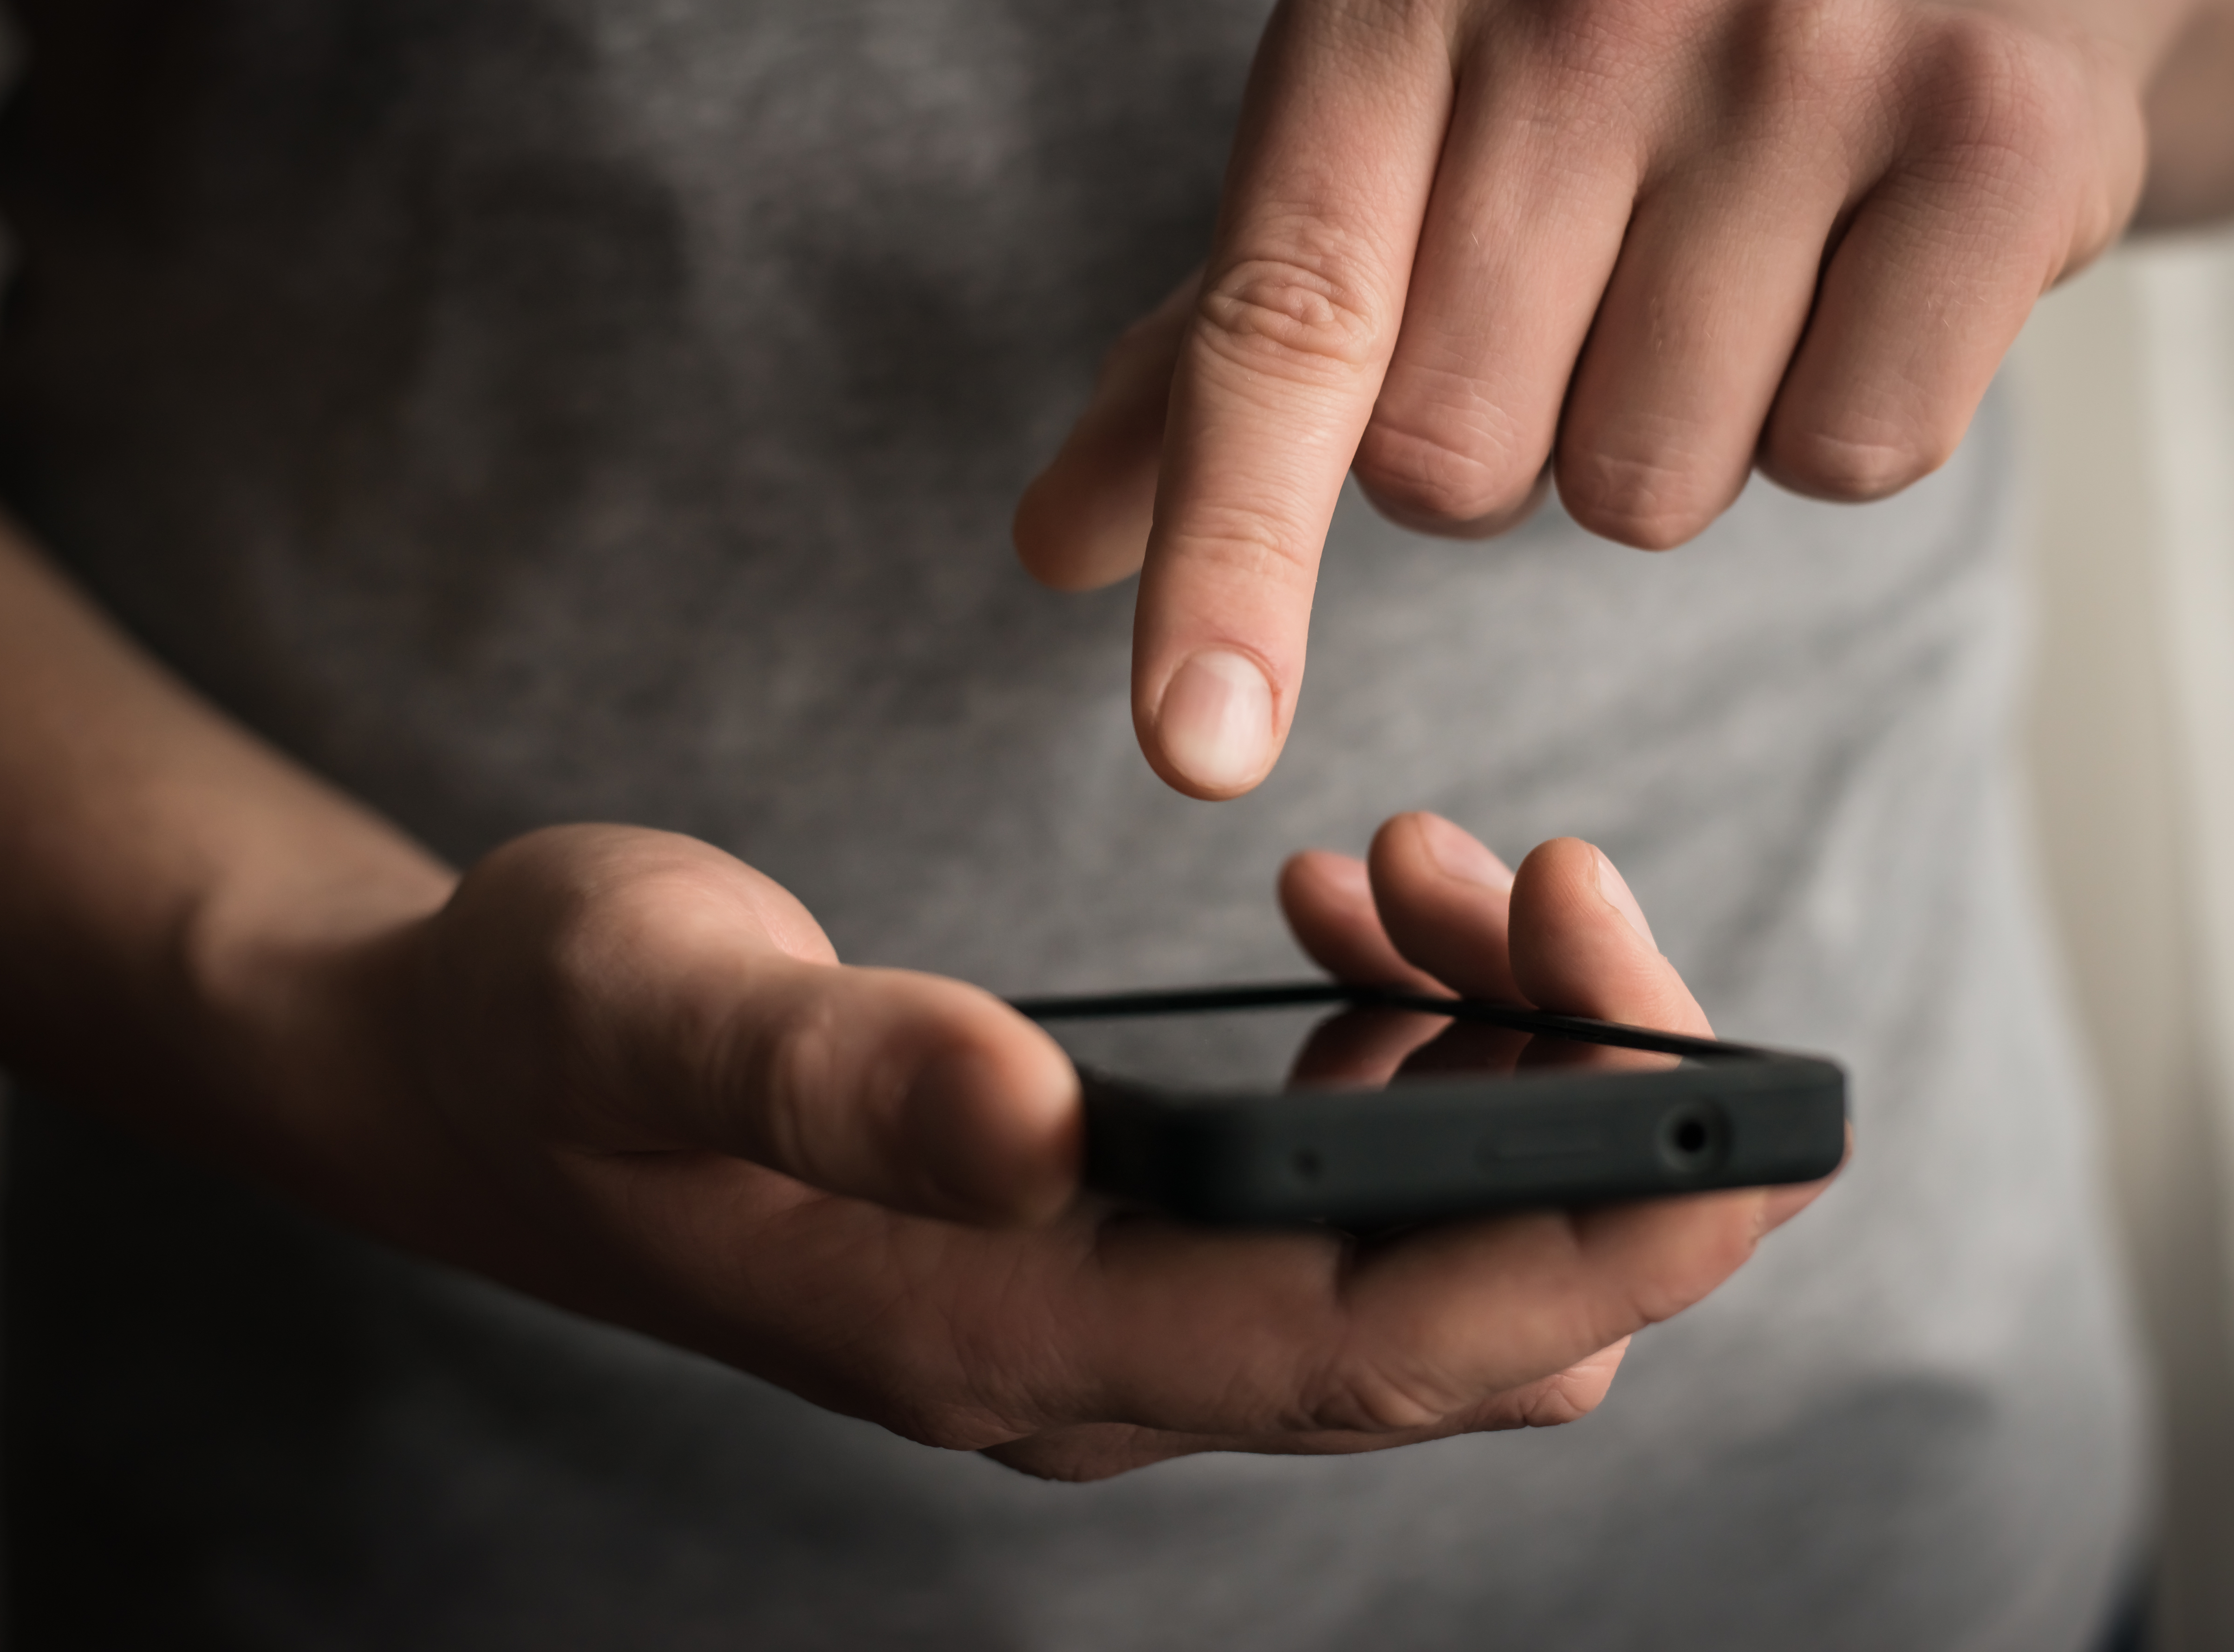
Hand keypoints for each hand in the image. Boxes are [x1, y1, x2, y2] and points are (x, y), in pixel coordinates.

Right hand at [296, 813, 1825, 1483]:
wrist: (469, 1072)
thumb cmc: (553, 1035)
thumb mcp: (656, 1010)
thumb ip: (834, 1066)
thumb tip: (1037, 1110)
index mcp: (1022, 1335)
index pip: (1401, 1346)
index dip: (1612, 1239)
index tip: (1764, 1109)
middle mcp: (1109, 1361)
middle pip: (1468, 1315)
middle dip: (1582, 1110)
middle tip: (1527, 875)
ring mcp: (1123, 1311)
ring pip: (1431, 1243)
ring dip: (1489, 1062)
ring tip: (1400, 872)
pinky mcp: (1124, 1236)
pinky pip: (1356, 1186)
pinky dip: (1406, 1052)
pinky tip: (1344, 926)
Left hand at [1015, 0, 2188, 796]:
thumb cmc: (1635, 30)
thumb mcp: (1405, 117)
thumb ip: (1229, 335)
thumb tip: (1062, 547)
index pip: (1281, 327)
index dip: (1231, 557)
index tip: (1198, 750)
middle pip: (1459, 464)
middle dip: (1508, 440)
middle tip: (1593, 286)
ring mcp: (1808, 50)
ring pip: (1649, 489)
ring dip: (1671, 435)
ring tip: (1738, 259)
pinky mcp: (1997, 134)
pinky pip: (1847, 457)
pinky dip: (1839, 412)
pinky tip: (1860, 262)